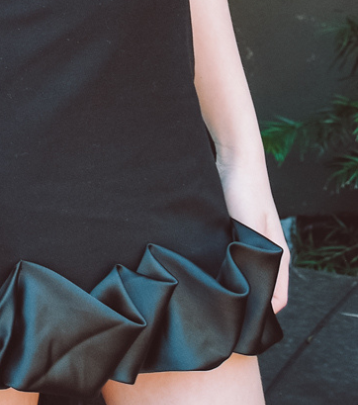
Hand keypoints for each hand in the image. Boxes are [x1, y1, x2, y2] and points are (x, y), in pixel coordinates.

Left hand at [220, 165, 290, 313]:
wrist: (235, 160)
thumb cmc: (246, 192)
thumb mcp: (252, 229)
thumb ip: (256, 261)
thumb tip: (254, 295)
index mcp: (278, 255)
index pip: (277, 300)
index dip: (261, 314)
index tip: (239, 323)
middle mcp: (267, 252)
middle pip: (261, 289)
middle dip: (243, 302)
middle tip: (219, 310)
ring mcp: (252, 242)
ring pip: (245, 273)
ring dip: (231, 283)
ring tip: (210, 292)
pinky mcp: (235, 231)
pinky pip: (231, 256)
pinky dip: (222, 265)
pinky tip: (204, 267)